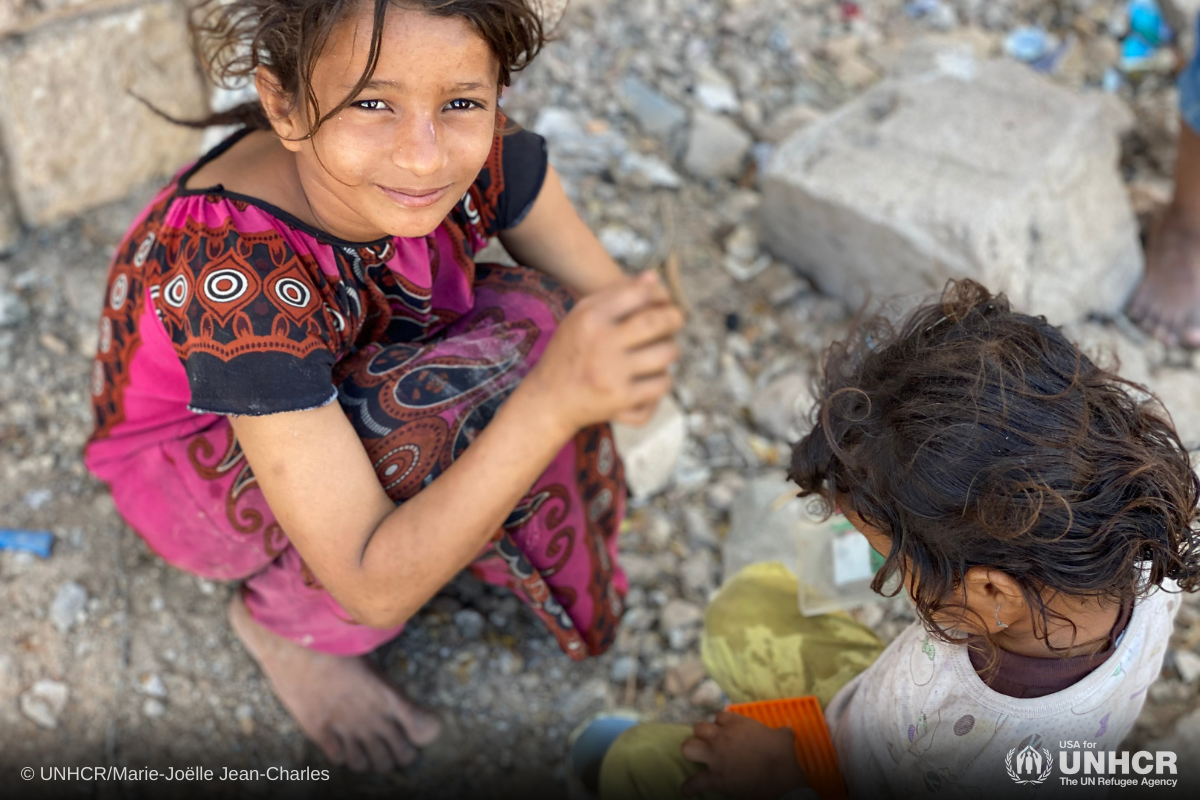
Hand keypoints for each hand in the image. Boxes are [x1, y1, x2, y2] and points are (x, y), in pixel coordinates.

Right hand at [524, 271, 682, 433]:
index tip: (665, 300)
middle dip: (674, 318)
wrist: (547, 401)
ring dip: (671, 350)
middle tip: (676, 320)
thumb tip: (654, 277)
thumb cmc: (569, 353)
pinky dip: (663, 380)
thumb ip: (614, 295)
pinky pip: (661, 384)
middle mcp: (600, 343)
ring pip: (665, 354)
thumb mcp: (581, 318)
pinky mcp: (621, 399)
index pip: (639, 294)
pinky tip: (655, 377)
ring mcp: (611, 373)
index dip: (660, 294)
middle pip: (657, 321)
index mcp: (590, 318)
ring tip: (665, 350)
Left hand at [680, 712, 808, 799]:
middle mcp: (721, 737)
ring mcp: (716, 757)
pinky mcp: (715, 777)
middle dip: (702, 734)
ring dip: (691, 752)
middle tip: (709, 742)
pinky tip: (686, 790)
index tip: (725, 730)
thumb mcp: (784, 738)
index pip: (720, 717)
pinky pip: (695, 782)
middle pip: (699, 728)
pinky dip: (690, 787)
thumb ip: (781, 732)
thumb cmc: (781, 756)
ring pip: (689, 748)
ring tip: (696, 757)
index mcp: (737, 724)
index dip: (721, 724)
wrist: (778, 778)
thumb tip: (786, 730)